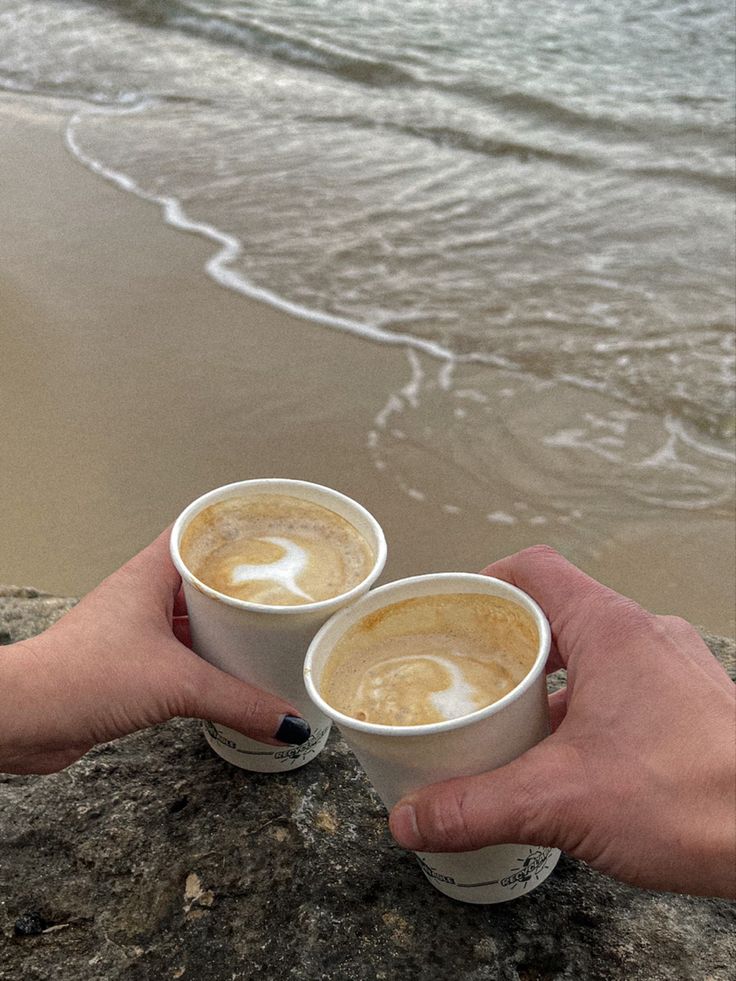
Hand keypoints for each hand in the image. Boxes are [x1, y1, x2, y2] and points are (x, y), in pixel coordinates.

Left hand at [0, 530, 308, 773]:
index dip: (235, 530)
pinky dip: (208, 666)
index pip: (198, 533)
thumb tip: (287, 719)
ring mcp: (135, 631)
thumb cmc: (76, 677)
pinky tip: (231, 680)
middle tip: (283, 591)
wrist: (22, 719)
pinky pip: (182, 658)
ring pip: (194, 621)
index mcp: (150, 575)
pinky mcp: (131, 667)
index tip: (272, 533)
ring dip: (226, 632)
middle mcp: (142, 596)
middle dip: (242, 588)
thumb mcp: (176, 684)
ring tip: (267, 636)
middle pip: (203, 580)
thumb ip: (238, 702)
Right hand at [389, 546, 735, 897]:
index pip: (534, 569)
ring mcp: (671, 670)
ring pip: (591, 655)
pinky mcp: (689, 707)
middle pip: (557, 614)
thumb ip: (477, 806)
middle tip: (471, 680)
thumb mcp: (562, 800)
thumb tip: (414, 817)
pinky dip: (587, 711)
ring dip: (549, 684)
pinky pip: (623, 688)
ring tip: (512, 725)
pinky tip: (571, 759)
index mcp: (610, 629)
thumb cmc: (700, 796)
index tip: (453, 613)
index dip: (487, 583)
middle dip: (508, 646)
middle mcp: (644, 637)